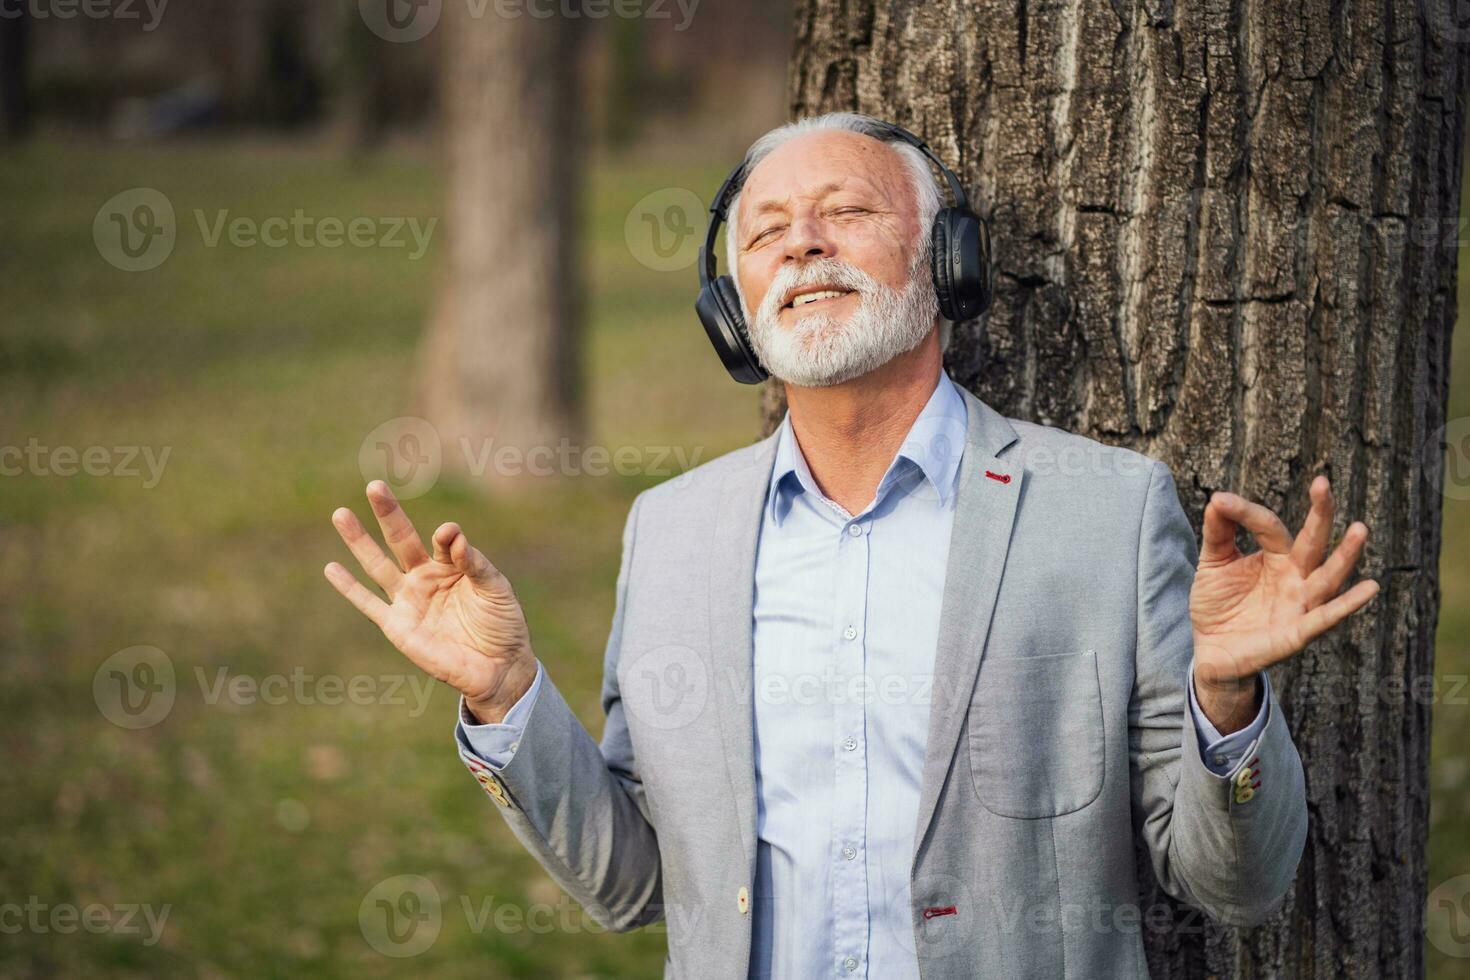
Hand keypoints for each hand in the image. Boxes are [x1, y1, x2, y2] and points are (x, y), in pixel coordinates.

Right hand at [323, 481, 537, 723]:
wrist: (498, 667)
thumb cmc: (502, 624)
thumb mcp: (495, 589)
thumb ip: (474, 562)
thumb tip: (452, 535)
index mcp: (452, 565)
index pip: (444, 541)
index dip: (447, 536)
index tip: (449, 534)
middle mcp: (426, 578)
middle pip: (401, 540)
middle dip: (388, 514)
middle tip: (375, 485)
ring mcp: (409, 600)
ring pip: (377, 565)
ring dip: (359, 540)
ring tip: (340, 514)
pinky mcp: (398, 626)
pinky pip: (368, 604)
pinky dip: (349, 588)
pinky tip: (331, 568)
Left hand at [1189, 475, 1378, 731]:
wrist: (1211, 651)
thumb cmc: (1218, 604)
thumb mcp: (1213, 564)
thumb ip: (1218, 533)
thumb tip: (1218, 499)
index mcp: (1276, 557)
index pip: (1270, 527)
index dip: (1246, 513)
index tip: (1221, 500)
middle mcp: (1295, 577)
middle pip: (1313, 543)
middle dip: (1320, 515)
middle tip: (1322, 485)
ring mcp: (1299, 604)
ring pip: (1327, 578)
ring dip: (1344, 556)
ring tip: (1360, 530)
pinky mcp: (1297, 633)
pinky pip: (1324, 618)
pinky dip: (1345, 606)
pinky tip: (1368, 588)